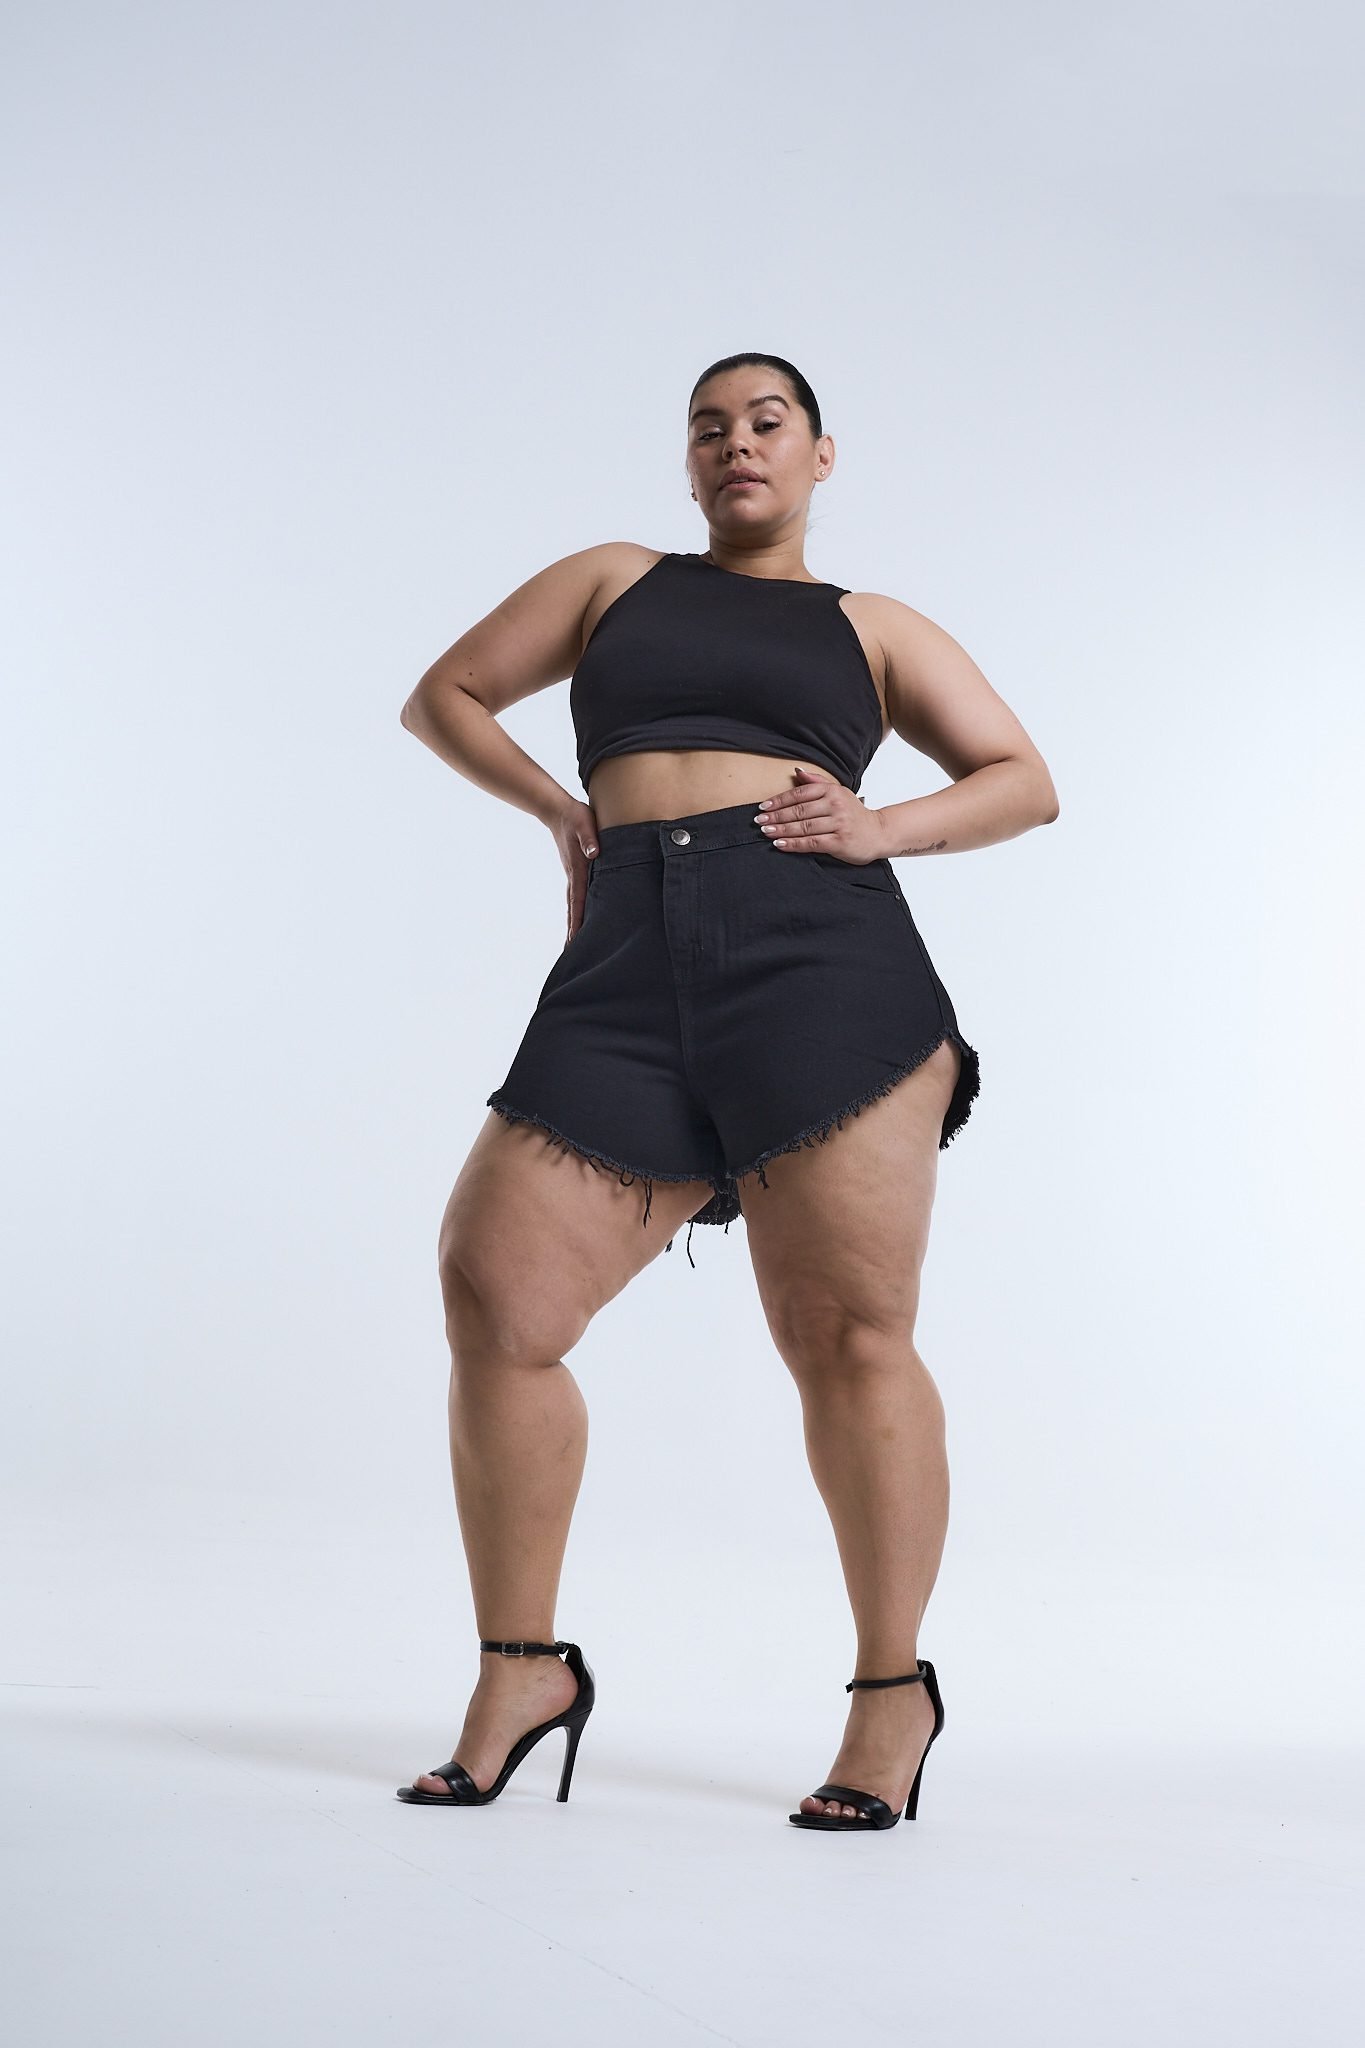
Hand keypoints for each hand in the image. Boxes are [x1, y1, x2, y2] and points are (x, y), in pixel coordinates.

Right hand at [549, 801, 599, 943]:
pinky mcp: (576, 871)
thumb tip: (593, 853)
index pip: (578, 900)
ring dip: (573, 923)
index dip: (577, 920)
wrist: (558, 811)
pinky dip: (576, 910)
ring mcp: (573, 875)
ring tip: (573, 943)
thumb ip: (589, 838)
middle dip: (573, 930)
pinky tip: (580, 918)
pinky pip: (577, 896)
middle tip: (571, 952)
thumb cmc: (575, 817)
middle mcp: (574, 876)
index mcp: (578, 869)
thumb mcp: (583, 823)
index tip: (575, 939)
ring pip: (574, 904)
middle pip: (574, 908)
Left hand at [754, 766, 884, 863]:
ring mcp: (838, 824)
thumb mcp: (839, 792)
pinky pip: (811, 843)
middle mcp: (836, 805)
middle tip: (759, 820)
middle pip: (799, 810)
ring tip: (765, 831)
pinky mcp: (840, 842)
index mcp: (833, 791)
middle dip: (776, 816)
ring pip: (803, 827)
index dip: (779, 800)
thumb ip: (817, 783)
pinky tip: (780, 844)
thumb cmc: (855, 813)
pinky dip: (793, 844)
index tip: (763, 806)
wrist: (879, 833)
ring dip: (781, 830)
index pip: (800, 794)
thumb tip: (796, 772)